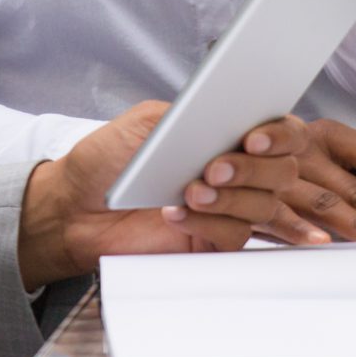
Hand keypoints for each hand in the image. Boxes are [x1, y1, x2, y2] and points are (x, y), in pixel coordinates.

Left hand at [17, 103, 308, 287]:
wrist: (73, 206)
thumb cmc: (107, 160)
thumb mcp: (143, 122)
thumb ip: (185, 114)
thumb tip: (222, 115)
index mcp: (226, 135)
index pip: (281, 132)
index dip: (280, 134)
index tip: (253, 138)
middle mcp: (236, 171)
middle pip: (282, 172)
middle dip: (254, 169)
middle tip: (216, 166)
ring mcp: (228, 209)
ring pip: (261, 206)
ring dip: (229, 198)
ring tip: (191, 191)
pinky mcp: (211, 242)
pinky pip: (232, 237)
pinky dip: (207, 224)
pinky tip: (175, 214)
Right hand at [257, 118, 355, 244]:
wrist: (214, 153)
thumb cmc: (275, 161)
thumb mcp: (317, 160)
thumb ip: (353, 181)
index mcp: (330, 135)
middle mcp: (309, 149)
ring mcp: (281, 171)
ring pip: (327, 202)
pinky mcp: (254, 193)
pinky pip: (281, 215)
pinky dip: (302, 229)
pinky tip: (323, 243)